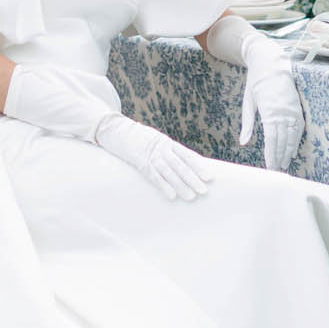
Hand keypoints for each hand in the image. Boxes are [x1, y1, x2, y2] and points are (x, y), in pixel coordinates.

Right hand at [94, 115, 211, 200]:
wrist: (118, 130)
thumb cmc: (139, 137)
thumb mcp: (156, 140)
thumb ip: (169, 150)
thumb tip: (184, 163)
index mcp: (168, 143)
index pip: (187, 155)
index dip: (199, 166)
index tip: (210, 177)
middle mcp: (162, 149)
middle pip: (181, 165)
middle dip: (193, 178)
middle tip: (204, 190)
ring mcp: (151, 156)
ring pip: (169, 172)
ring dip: (181, 185)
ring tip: (191, 197)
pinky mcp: (140, 163)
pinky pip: (154, 176)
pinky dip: (163, 186)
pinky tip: (172, 195)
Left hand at [239, 34, 304, 170]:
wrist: (271, 63)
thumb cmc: (256, 82)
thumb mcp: (248, 102)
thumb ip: (247, 124)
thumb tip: (243, 142)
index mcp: (270, 112)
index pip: (271, 140)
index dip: (271, 155)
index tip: (269, 167)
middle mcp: (283, 113)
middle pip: (283, 141)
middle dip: (280, 157)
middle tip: (277, 171)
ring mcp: (292, 110)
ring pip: (293, 136)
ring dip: (289, 151)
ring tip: (285, 163)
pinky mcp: (297, 108)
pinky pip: (299, 128)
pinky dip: (296, 140)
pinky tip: (294, 149)